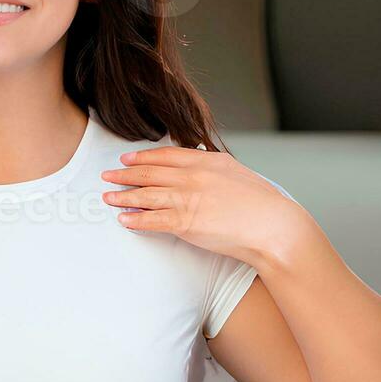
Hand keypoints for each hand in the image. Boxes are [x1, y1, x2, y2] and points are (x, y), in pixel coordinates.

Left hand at [100, 145, 302, 267]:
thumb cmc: (261, 204)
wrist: (273, 226)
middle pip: (150, 173)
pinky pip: (152, 220)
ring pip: (146, 195)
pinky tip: (123, 219)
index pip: (166, 155)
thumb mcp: (236, 173)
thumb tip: (199, 162)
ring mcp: (188, 199)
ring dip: (122, 196)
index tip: (127, 158)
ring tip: (107, 196)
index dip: (143, 157)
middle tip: (107, 175)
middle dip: (124, 174)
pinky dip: (134, 219)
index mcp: (207, 161)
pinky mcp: (186, 223)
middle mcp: (193, 177)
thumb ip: (213, 167)